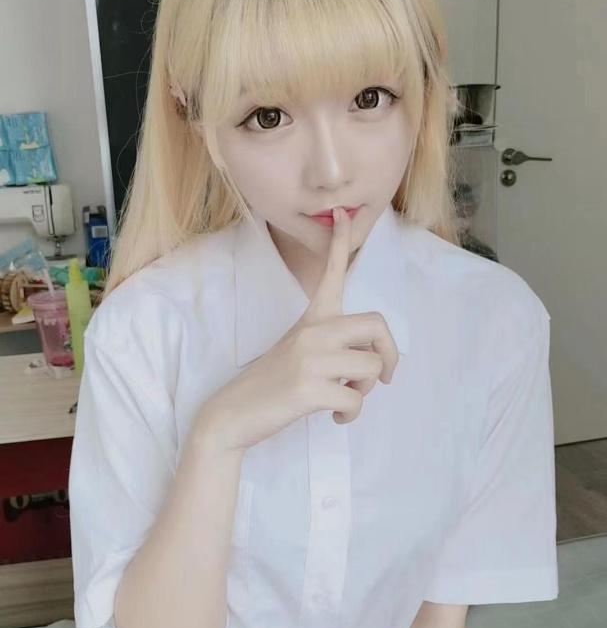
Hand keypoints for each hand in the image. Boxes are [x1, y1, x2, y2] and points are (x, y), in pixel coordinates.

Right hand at [198, 206, 398, 451]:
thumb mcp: (298, 350)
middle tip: (383, 375)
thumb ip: (332, 344)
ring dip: (365, 391)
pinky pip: (354, 400)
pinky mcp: (309, 388)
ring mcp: (310, 359)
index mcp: (311, 319)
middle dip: (389, 354)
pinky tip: (334, 415)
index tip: (342, 212)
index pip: (330, 273)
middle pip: (376, 324)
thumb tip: (371, 359)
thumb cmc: (272, 383)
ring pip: (371, 368)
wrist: (233, 413)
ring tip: (343, 397)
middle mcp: (312, 332)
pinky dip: (350, 413)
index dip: (340, 242)